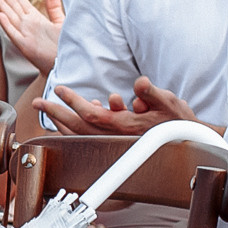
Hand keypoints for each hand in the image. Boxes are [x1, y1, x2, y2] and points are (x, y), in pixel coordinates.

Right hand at [0, 0, 64, 74]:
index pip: (19, 1)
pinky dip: (6, 25)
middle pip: (12, 5)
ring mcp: (25, 36)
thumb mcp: (60, 22)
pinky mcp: (26, 47)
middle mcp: (27, 26)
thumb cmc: (62, 47)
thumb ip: (53, 6)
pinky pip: (14, 34)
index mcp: (34, 19)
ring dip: (0, 3)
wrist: (65, 66)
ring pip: (10, 16)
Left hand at [35, 78, 200, 136]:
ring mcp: (114, 143)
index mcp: (125, 127)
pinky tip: (74, 117)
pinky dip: (77, 129)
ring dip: (62, 122)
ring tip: (49, 110)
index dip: (73, 103)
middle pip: (78, 128)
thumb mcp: (169, 102)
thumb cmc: (179, 123)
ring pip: (81, 135)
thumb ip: (153, 92)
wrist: (189, 142)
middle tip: (39, 101)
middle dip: (56, 114)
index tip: (59, 89)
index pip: (91, 116)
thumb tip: (140, 83)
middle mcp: (116, 138)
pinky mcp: (115, 144)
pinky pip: (89, 138)